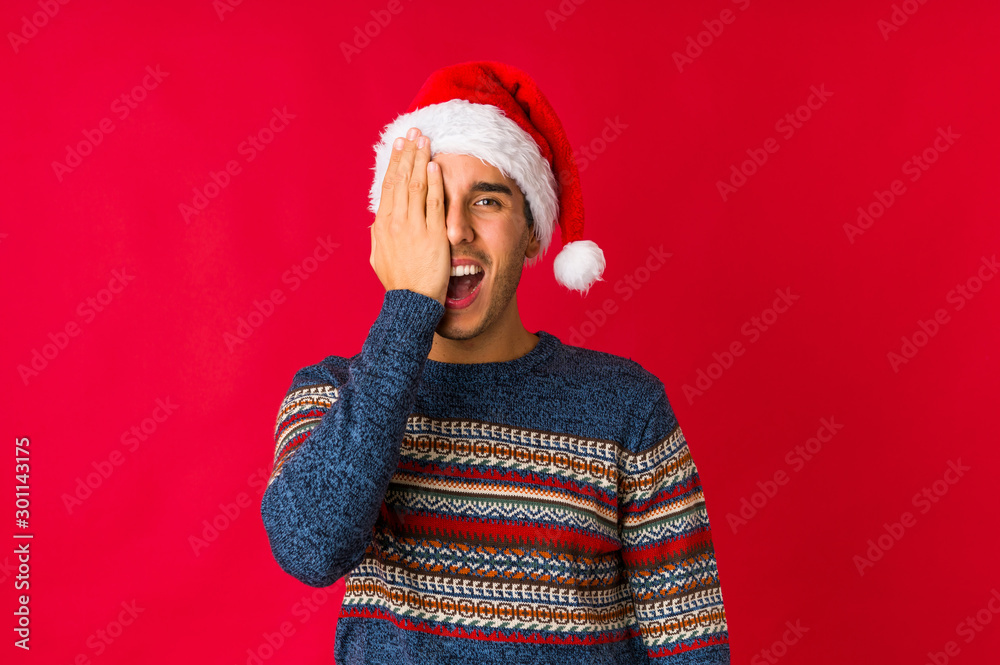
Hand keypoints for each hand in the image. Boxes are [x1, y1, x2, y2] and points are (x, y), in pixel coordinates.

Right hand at [369, 127, 449, 306]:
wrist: (412, 302)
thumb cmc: (399, 283)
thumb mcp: (379, 258)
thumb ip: (377, 237)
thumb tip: (376, 223)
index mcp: (382, 226)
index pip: (389, 186)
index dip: (395, 163)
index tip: (400, 146)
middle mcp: (395, 222)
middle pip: (401, 180)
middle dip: (408, 153)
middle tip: (413, 132)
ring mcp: (413, 227)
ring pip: (415, 186)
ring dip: (420, 160)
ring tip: (425, 140)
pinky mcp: (432, 234)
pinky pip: (433, 203)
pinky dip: (433, 182)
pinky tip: (434, 165)